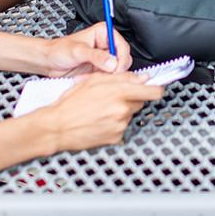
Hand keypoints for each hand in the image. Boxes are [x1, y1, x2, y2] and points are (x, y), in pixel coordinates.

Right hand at [35, 72, 161, 153]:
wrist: (57, 126)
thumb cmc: (71, 103)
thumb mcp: (94, 81)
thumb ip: (121, 77)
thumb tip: (141, 77)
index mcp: (119, 93)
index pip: (153, 92)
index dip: (156, 88)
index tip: (156, 87)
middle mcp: (123, 110)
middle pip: (140, 102)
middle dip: (131, 98)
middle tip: (114, 97)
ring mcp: (120, 125)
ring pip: (130, 114)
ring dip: (121, 111)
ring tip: (102, 110)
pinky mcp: (116, 138)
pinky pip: (122, 128)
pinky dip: (114, 124)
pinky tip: (100, 120)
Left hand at [41, 22, 131, 76]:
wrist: (48, 61)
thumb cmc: (59, 50)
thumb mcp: (78, 51)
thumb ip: (96, 56)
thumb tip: (112, 62)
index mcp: (104, 33)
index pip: (122, 46)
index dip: (121, 59)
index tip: (116, 70)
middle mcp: (106, 45)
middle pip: (123, 59)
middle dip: (114, 70)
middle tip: (105, 76)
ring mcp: (103, 58)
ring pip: (116, 70)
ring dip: (105, 76)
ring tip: (91, 76)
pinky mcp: (99, 69)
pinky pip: (107, 77)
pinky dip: (99, 80)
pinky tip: (87, 78)